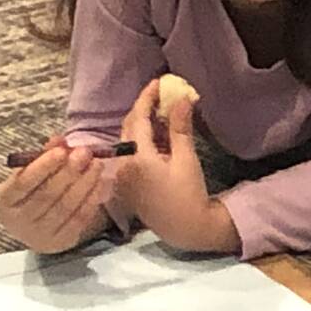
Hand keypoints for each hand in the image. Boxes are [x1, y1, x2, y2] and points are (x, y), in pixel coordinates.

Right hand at [0, 137, 112, 254]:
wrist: (37, 222)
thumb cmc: (35, 188)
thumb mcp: (33, 171)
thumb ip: (46, 154)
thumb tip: (59, 140)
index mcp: (5, 200)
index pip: (22, 183)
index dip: (43, 167)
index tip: (62, 150)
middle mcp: (17, 221)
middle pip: (46, 195)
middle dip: (69, 172)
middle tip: (85, 152)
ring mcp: (38, 235)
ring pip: (65, 207)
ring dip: (84, 183)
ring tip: (97, 164)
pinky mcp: (60, 242)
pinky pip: (79, 219)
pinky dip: (92, 199)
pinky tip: (101, 182)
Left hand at [117, 77, 238, 252]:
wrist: (184, 228)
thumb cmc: (188, 194)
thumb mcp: (186, 158)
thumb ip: (180, 127)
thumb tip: (182, 97)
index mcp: (136, 159)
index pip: (138, 119)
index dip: (147, 98)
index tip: (159, 82)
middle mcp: (122, 166)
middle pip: (129, 128)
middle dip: (143, 107)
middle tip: (161, 92)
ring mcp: (122, 176)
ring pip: (128, 139)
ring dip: (143, 122)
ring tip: (162, 108)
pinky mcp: (126, 183)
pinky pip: (130, 152)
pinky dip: (142, 138)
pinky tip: (158, 132)